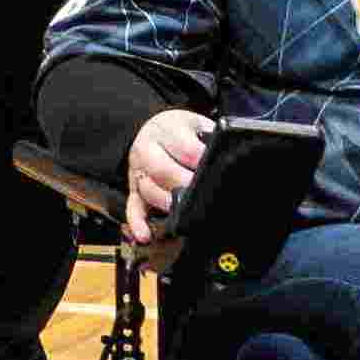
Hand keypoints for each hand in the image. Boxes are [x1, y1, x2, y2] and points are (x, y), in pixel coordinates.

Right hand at [114, 106, 214, 241]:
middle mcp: (148, 148)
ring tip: (185, 211)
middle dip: (184, 184)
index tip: (216, 172)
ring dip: (167, 202)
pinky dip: (138, 222)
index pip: (186, 148)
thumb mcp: (197, 125)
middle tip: (202, 194)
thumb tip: (226, 158)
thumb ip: (209, 140)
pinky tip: (145, 234)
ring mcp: (138, 170)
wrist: (154, 129)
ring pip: (148, 190)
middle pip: (162, 170)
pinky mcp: (133, 189)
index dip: (201, 163)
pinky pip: (133, 207)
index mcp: (167, 128)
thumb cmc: (181, 131)